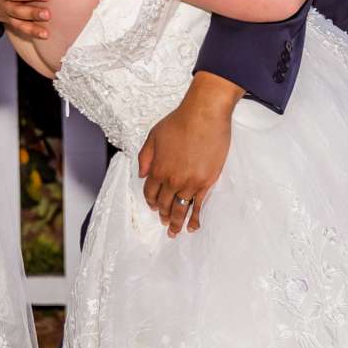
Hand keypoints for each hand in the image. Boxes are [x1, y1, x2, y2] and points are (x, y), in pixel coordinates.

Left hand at [137, 73, 241, 234]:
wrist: (204, 115)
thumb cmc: (179, 121)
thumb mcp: (153, 136)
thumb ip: (145, 157)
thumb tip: (142, 175)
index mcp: (157, 169)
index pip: (150, 193)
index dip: (151, 202)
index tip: (154, 207)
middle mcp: (172, 180)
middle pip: (164, 204)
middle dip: (163, 215)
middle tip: (165, 223)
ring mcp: (190, 183)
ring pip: (180, 209)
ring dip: (176, 222)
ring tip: (175, 232)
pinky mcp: (206, 183)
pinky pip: (198, 206)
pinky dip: (195, 218)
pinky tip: (192, 226)